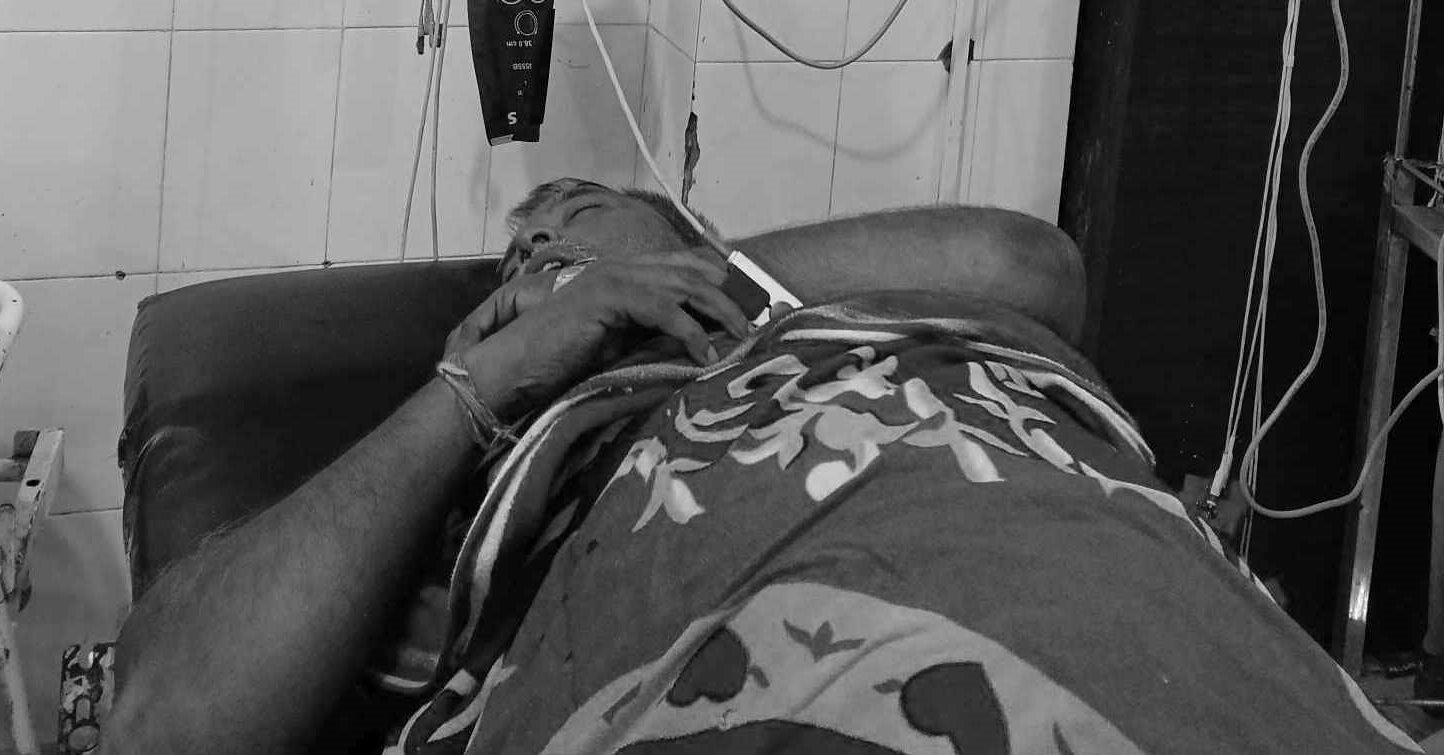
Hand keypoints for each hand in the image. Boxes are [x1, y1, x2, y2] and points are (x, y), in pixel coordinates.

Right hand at [448, 250, 750, 416]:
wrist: (513, 366)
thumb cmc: (560, 361)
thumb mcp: (618, 343)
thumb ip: (651, 334)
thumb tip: (698, 345)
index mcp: (625, 273)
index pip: (686, 264)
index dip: (721, 281)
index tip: (751, 306)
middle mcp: (621, 268)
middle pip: (693, 272)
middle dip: (731, 296)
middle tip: (759, 322)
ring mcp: (613, 278)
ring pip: (684, 286)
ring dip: (719, 313)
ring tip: (743, 338)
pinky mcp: (606, 298)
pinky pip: (661, 310)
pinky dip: (689, 332)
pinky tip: (704, 355)